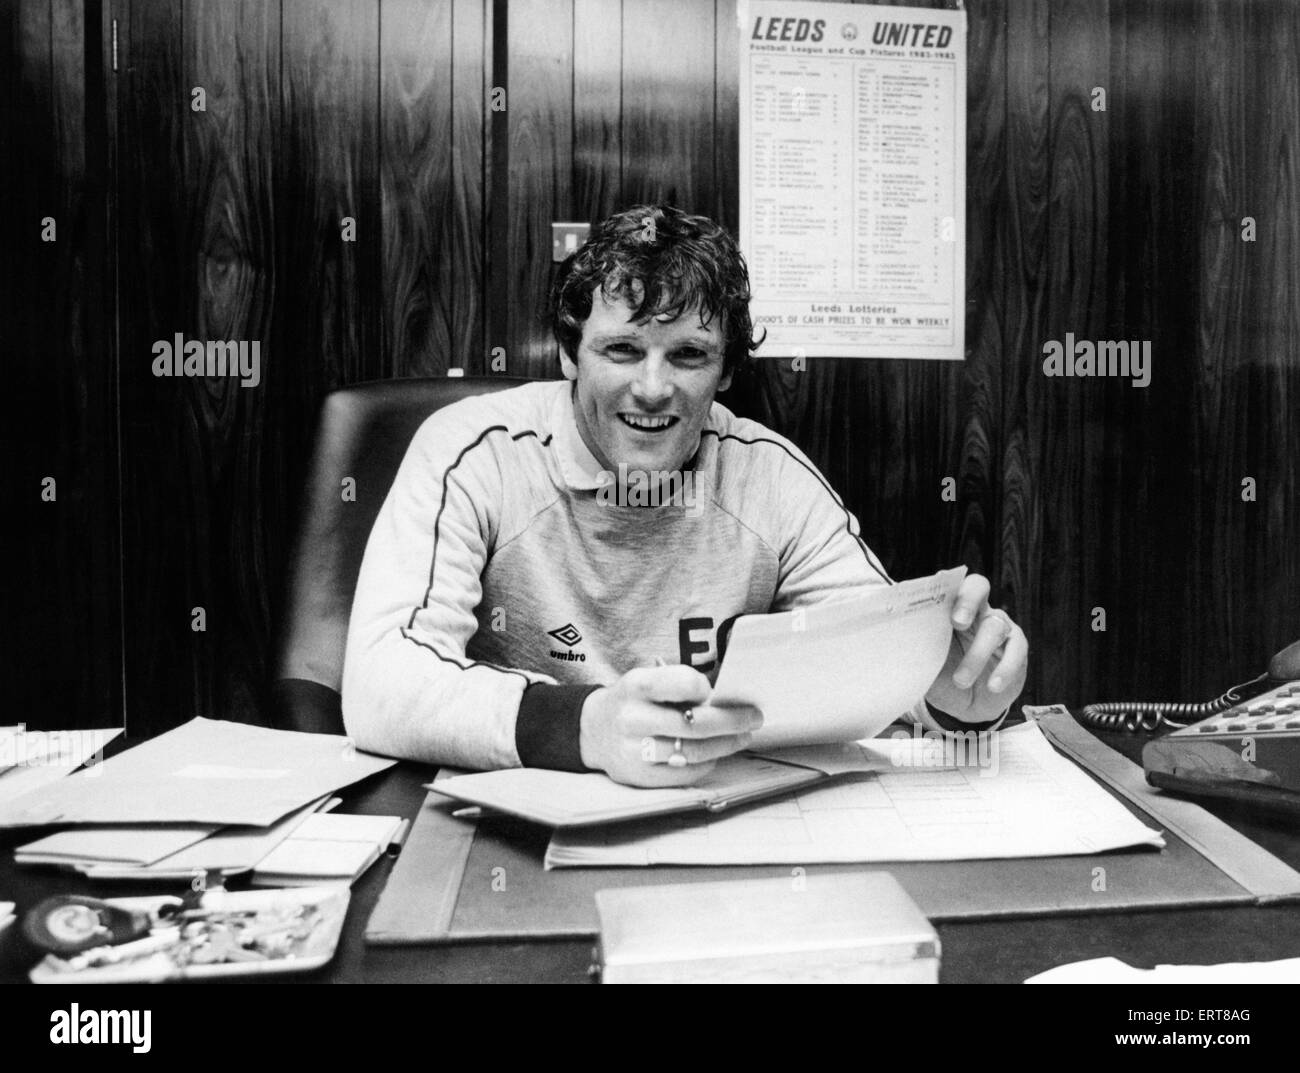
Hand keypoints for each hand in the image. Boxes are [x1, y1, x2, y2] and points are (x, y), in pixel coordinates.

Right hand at [579, 665, 762, 786]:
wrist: (593, 730)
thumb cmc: (633, 701)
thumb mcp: (647, 680)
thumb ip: (679, 686)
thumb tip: (727, 699)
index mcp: (636, 686)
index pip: (683, 684)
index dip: (706, 689)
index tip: (718, 693)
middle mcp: (632, 718)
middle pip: (695, 724)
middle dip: (733, 721)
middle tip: (754, 718)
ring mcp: (634, 751)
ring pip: (694, 752)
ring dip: (726, 745)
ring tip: (742, 736)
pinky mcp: (639, 777)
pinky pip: (685, 774)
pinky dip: (707, 762)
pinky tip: (716, 753)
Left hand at [925, 573, 1027, 724]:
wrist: (966, 704)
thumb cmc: (943, 676)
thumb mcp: (927, 664)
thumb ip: (917, 650)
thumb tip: (897, 645)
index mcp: (950, 609)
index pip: (951, 585)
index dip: (944, 590)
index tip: (938, 609)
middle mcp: (976, 610)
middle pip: (978, 587)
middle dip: (967, 601)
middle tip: (957, 623)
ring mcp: (999, 625)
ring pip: (994, 626)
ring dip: (977, 655)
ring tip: (961, 681)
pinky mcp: (1016, 647)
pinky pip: (1016, 651)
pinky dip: (1005, 669)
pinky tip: (993, 686)